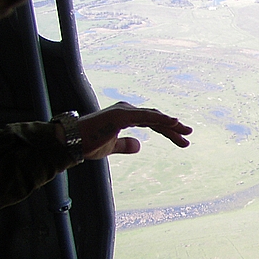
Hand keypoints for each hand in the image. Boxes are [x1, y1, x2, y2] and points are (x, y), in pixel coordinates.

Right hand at [76, 102, 191, 160]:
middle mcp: (126, 111)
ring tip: (186, 132)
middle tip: (188, 136)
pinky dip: (160, 119)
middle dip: (173, 128)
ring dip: (171, 124)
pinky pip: (145, 116)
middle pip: (156, 119)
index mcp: (125, 117)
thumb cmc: (86, 144)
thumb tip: (139, 146)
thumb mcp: (112, 147)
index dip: (167, 131)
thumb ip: (125, 145)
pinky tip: (174, 122)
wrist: (69, 143)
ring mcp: (124, 111)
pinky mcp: (121, 115)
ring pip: (154, 117)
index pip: (152, 123)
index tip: (182, 141)